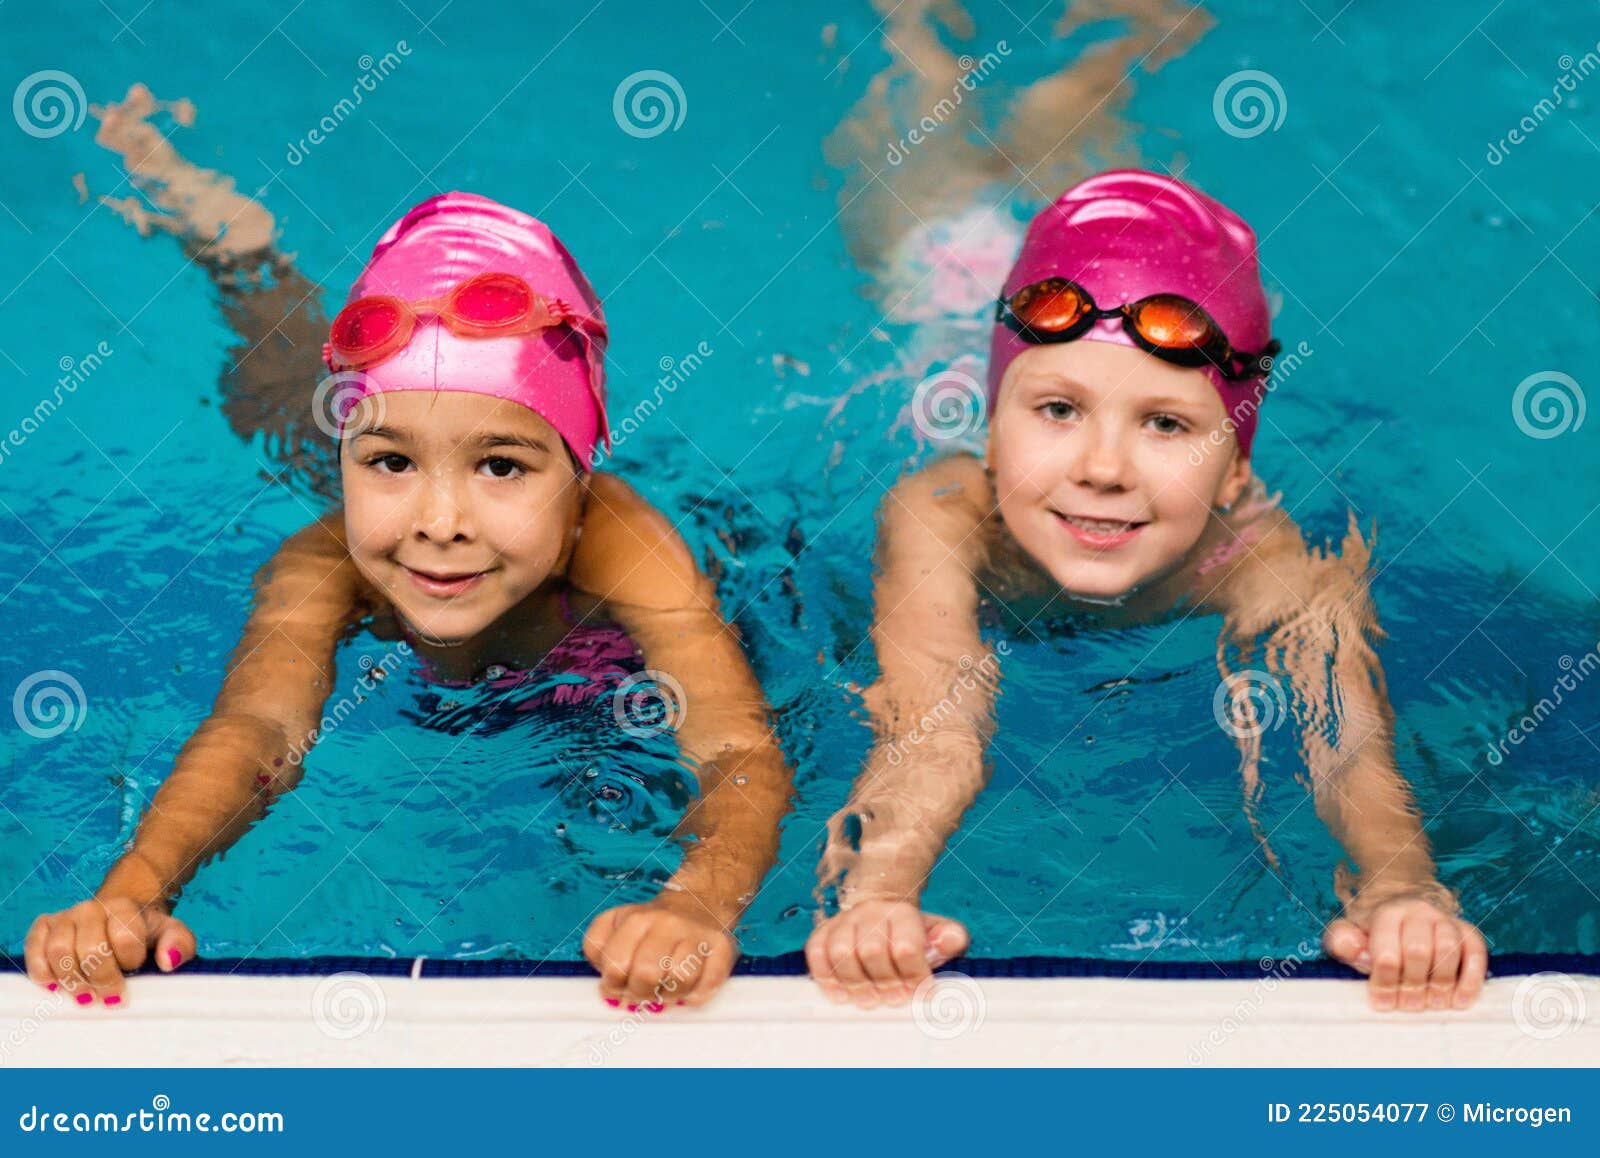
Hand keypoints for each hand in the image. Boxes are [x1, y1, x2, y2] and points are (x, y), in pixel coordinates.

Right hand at [24, 897, 195, 1005]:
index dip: (130, 959)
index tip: (136, 968)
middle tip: (110, 996)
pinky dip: (42, 972)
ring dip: (72, 980)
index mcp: (124, 907)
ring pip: (58, 950)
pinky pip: (34, 949)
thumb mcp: (172, 934)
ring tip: (86, 995)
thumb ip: (180, 944)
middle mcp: (91, 908)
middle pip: (89, 949)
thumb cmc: (145, 932)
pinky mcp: (44, 927)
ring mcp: (65, 917)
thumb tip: (167, 962)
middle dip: (102, 979)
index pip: (124, 936)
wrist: (119, 914)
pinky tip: (56, 986)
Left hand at [582, 898, 736, 1010]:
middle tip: (642, 992)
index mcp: (637, 919)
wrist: (699, 900)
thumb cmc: (652, 924)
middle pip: (647, 974)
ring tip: (667, 989)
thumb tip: (607, 984)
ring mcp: (697, 933)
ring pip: (680, 979)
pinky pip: (709, 983)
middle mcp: (668, 923)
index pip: (616, 964)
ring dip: (670, 995)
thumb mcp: (615, 923)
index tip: (618, 986)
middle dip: (641, 993)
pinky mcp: (722, 946)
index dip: (613, 985)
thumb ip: (597, 948)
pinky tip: (689, 989)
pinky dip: (696, 995)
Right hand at [805, 900, 968, 1007]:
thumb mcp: (937, 931)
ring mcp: (844, 921)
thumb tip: (951, 941)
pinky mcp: (824, 931)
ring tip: (868, 1000)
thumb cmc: (911, 931)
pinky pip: (816, 952)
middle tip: (894, 999)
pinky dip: (825, 976)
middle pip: (872, 950)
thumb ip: (950, 938)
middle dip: (884, 982)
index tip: (921, 992)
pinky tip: (839, 994)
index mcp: (901, 913)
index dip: (914, 975)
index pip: (906, 946)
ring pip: (842, 952)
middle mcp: (870, 913)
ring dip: (855, 983)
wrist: (881, 908)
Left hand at [1323, 894, 1486, 1010]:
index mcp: (1386, 913)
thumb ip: (1343, 942)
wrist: (1400, 907)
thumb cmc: (1373, 932)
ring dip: (1442, 983)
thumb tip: (1361, 955)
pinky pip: (1476, 952)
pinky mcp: (1468, 932)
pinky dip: (1471, 979)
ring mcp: (1445, 920)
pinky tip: (1460, 1000)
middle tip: (1409, 1006)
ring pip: (1449, 950)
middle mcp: (1418, 912)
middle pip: (1419, 951)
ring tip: (1434, 1004)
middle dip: (1413, 985)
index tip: (1384, 1003)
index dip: (1385, 982)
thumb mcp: (1349, 933)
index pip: (1386, 952)